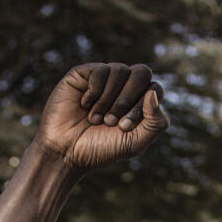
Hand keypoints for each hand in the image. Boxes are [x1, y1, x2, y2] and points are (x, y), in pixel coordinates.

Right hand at [34, 63, 167, 172]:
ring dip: (108, 99)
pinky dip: (94, 91)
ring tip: (95, 118)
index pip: (155, 88)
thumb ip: (155, 122)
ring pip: (120, 70)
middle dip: (127, 99)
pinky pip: (100, 70)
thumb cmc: (100, 149)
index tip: (123, 127)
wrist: (66, 152)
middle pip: (142, 72)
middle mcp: (123, 86)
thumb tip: (153, 92)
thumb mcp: (135, 143)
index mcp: (139, 101)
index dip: (142, 106)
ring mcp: (105, 78)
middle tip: (110, 121)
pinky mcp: (84, 73)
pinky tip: (84, 105)